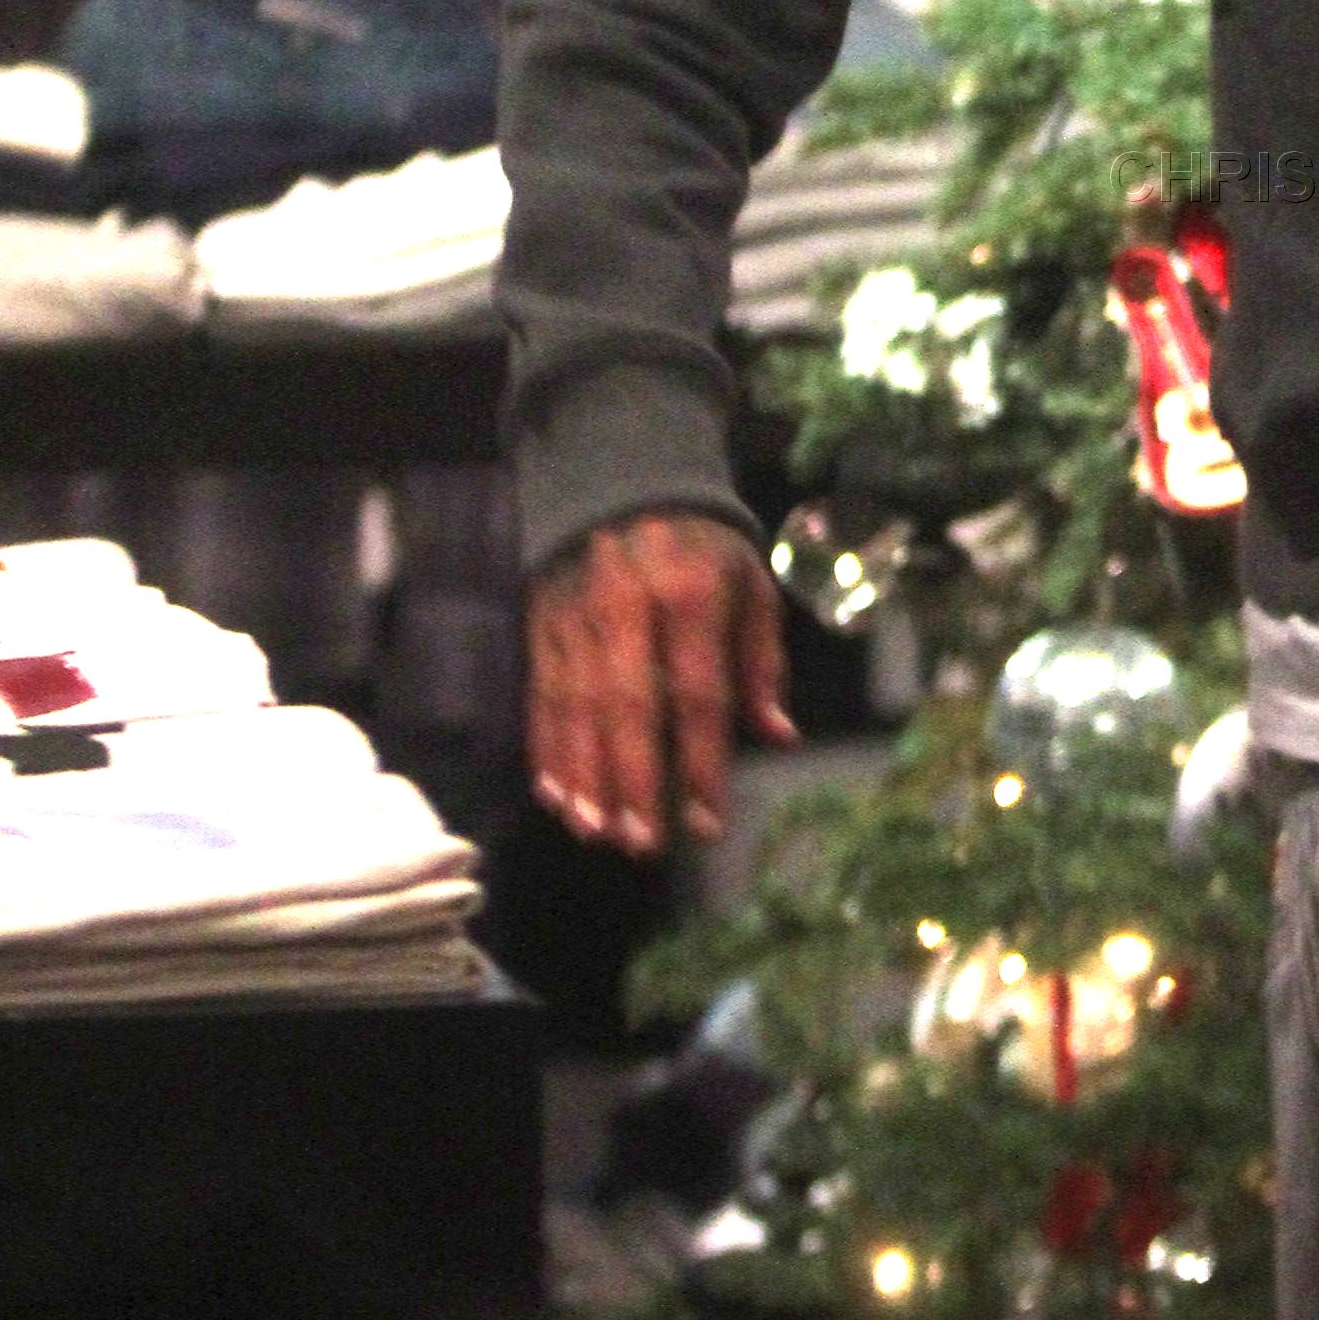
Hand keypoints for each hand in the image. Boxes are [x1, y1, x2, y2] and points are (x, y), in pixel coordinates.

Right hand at [528, 510, 795, 855]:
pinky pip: (540, 693)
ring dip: (584, 776)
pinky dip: (545, 747)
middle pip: (628, 707)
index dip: (701, 764)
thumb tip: (778, 737)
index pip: (698, 695)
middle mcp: (628, 607)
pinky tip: (554, 793)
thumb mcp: (749, 585)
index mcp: (691, 596)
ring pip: (576, 707)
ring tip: (596, 832)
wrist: (623, 474)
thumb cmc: (702, 544)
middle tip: (640, 844)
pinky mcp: (540, 620)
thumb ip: (761, 664)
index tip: (706, 823)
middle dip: (633, 781)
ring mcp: (576, 614)